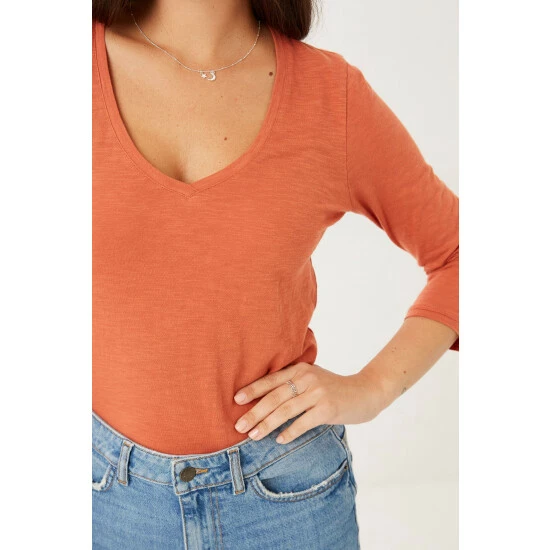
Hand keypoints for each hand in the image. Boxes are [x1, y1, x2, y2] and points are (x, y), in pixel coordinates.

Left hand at [233, 362, 385, 443]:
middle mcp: (307, 378)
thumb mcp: (313, 379)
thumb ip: (293, 384)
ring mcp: (318, 393)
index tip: (236, 400)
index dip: (253, 389)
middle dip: (254, 412)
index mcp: (300, 369)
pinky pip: (303, 422)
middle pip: (275, 397)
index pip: (271, 380)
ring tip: (253, 435)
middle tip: (239, 425)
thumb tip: (263, 400)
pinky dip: (289, 432)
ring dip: (267, 424)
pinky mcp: (328, 409)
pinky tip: (279, 440)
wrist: (366, 392)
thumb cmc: (334, 388)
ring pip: (285, 411)